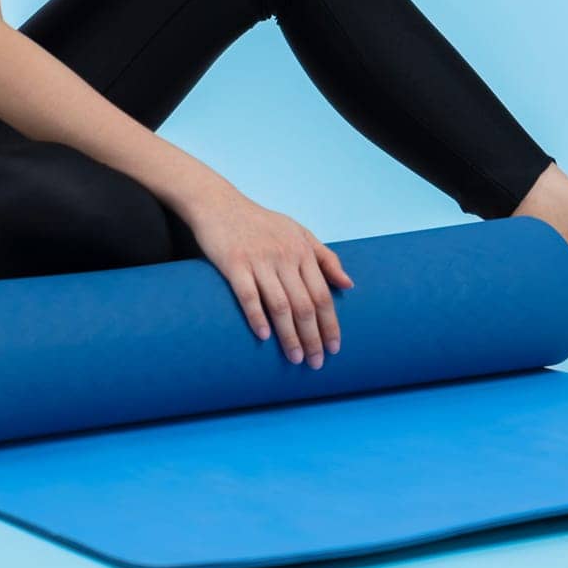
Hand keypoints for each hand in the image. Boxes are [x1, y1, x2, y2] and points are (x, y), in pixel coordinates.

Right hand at [179, 186, 353, 366]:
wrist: (219, 204)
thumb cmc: (260, 223)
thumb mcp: (298, 232)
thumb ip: (324, 257)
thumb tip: (348, 284)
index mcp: (302, 250)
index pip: (322, 294)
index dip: (330, 324)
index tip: (334, 348)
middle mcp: (284, 255)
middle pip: (304, 304)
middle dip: (313, 337)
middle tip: (316, 363)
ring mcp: (259, 260)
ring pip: (280, 304)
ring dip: (289, 335)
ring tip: (295, 358)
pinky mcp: (234, 263)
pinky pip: (248, 294)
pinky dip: (257, 316)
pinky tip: (264, 336)